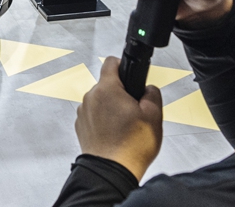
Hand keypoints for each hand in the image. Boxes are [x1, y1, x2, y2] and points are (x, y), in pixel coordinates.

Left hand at [75, 57, 163, 179]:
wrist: (111, 171)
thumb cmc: (130, 146)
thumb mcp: (154, 115)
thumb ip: (152, 93)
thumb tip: (148, 89)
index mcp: (107, 90)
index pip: (112, 62)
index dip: (123, 64)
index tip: (129, 71)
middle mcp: (91, 98)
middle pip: (107, 85)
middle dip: (121, 93)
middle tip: (134, 110)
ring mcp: (83, 112)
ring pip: (100, 101)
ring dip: (112, 108)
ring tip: (125, 126)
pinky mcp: (81, 126)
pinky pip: (94, 116)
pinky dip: (103, 121)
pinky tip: (115, 134)